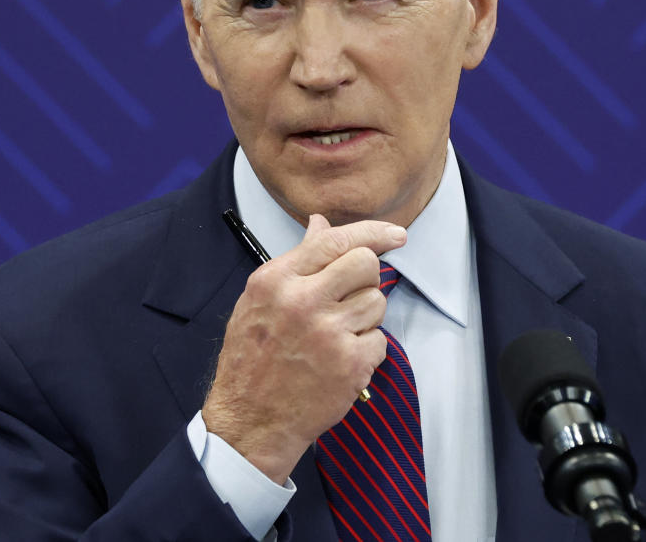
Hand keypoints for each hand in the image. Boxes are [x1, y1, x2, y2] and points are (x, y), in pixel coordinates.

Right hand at [201, 214, 406, 481]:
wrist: (249, 420)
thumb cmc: (252, 359)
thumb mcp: (261, 300)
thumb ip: (297, 261)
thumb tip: (321, 224)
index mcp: (276, 280)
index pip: (335, 240)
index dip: (373, 232)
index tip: (396, 234)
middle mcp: (302, 301)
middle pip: (366, 264)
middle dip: (366, 278)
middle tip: (350, 298)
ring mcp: (328, 333)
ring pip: (377, 302)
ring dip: (365, 318)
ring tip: (336, 337)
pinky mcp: (349, 364)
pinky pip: (381, 340)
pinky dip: (367, 351)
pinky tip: (341, 361)